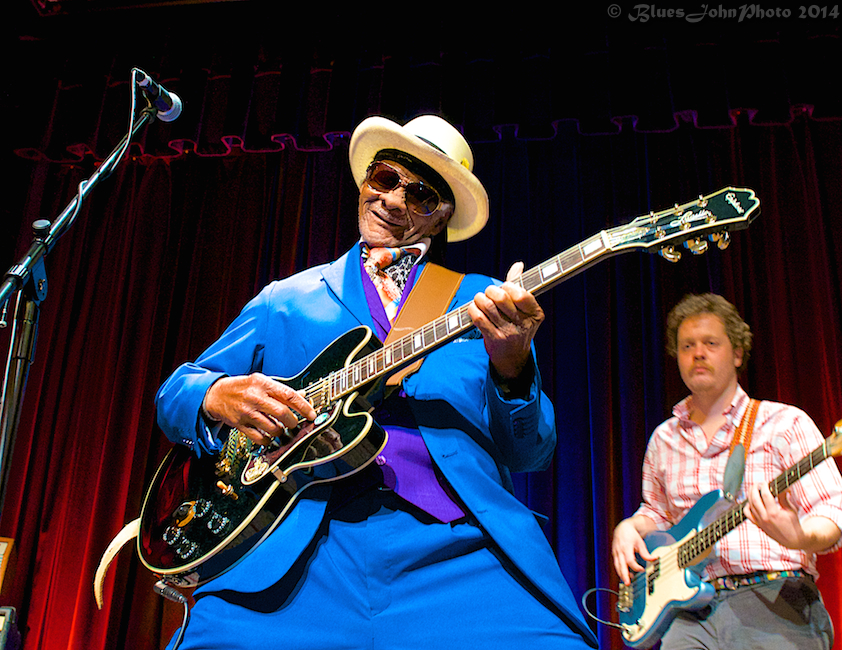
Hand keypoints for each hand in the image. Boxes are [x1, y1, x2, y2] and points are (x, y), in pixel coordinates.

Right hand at [203, 373, 316, 444]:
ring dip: (280, 431)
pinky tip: (269, 436)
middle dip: (292, 421)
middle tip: (293, 423)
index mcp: (262, 384)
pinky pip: (259, 438)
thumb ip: (280, 389)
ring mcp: (247, 412)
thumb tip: (302, 395)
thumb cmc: (241, 387)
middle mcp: (255, 397)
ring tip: (280, 429)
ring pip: (272, 428)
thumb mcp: (260, 381)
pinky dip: (268, 440)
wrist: (215, 395)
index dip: (303, 406)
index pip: (289, 395)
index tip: (311, 414)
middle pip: (282, 413)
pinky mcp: (240, 424)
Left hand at [468, 262, 543, 378]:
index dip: (508, 287)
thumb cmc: (517, 327)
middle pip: (501, 297)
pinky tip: (474, 309)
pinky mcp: (495, 339)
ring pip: (487, 306)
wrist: (513, 358)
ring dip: (479, 299)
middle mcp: (524, 324)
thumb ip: (520, 286)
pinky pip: (478, 319)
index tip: (505, 287)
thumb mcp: (524, 310)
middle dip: (490, 291)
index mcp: (535, 314)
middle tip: (488, 293)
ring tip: (479, 299)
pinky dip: (473, 310)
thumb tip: (518, 265)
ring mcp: (509, 333)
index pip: (521, 294)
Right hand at [612, 518, 656, 585]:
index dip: (636, 567)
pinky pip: (616, 564)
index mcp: (626, 547)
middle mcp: (619, 551)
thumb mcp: (640, 543)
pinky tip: (625, 575)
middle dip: (624, 575)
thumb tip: (653, 559)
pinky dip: (620, 570)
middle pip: (621, 565)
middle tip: (628, 583)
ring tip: (627, 582)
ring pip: (617, 566)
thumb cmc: (631, 535)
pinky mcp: (614, 554)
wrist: (622, 528)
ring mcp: (616, 553)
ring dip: (621, 574)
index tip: (642, 570)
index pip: (630, 560)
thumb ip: (645, 553)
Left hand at [744, 483, 806, 549]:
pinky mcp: (758, 525)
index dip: (764, 486)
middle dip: (754, 488)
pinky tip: (750, 502)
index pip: (766, 495)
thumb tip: (783, 486)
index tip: (765, 482)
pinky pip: (747, 514)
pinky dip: (747, 506)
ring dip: (750, 495)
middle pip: (754, 499)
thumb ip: (784, 497)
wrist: (792, 540)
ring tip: (754, 489)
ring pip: (750, 505)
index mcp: (774, 513)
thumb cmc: (793, 524)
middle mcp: (765, 517)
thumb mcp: (791, 509)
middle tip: (757, 483)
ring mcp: (760, 522)